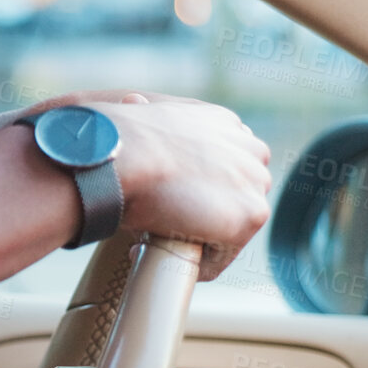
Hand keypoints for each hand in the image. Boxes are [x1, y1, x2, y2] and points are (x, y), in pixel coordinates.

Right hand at [83, 92, 271, 280]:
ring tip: (158, 240)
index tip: (168, 202)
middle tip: (162, 224)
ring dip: (198, 239)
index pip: (227, 164)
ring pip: (231, 227)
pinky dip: (192, 264)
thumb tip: (133, 104)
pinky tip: (161, 253)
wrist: (120, 156)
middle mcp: (249, 148)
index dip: (198, 188)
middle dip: (204, 214)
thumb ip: (156, 124)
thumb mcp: (141, 115)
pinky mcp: (249, 216)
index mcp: (223, 123)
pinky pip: (222, 255)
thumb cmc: (114, 139)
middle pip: (237, 196)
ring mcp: (253, 183)